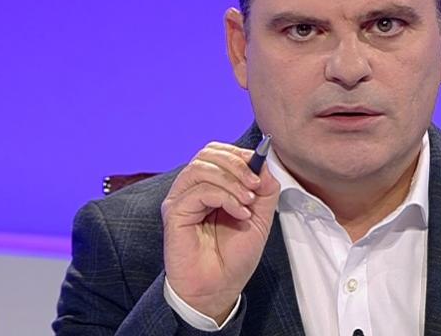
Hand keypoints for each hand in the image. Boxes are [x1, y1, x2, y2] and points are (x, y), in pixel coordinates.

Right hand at [161, 142, 279, 322]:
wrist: (218, 289)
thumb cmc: (234, 256)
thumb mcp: (260, 217)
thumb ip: (265, 189)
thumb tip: (264, 163)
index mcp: (210, 185)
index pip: (219, 152)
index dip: (241, 155)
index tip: (261, 169)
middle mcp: (191, 188)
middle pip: (208, 152)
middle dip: (237, 164)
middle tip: (255, 184)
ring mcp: (181, 198)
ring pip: (202, 167)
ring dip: (232, 180)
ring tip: (248, 202)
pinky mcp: (174, 212)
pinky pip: (199, 190)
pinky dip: (225, 197)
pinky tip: (239, 213)